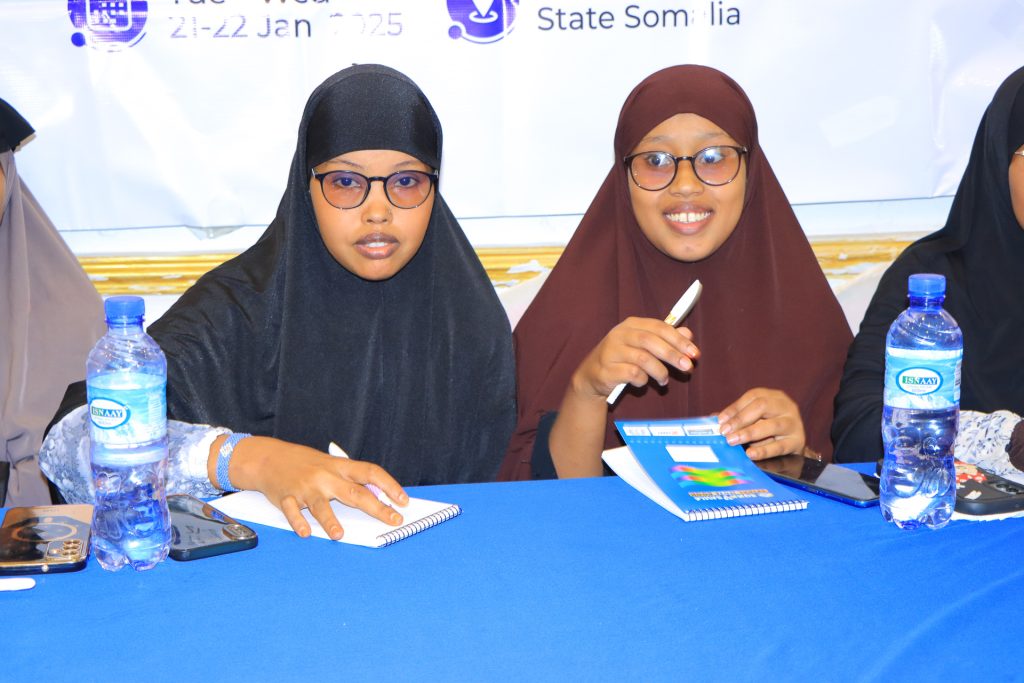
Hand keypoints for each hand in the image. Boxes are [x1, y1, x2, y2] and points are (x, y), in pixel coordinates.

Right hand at [214, 436, 408, 539]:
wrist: (268, 457)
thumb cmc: (304, 464)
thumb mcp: (329, 465)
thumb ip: (348, 479)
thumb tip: (375, 497)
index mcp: (339, 466)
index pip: (370, 472)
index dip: (389, 485)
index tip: (403, 500)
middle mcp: (325, 476)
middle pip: (354, 493)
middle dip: (376, 508)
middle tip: (393, 520)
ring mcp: (305, 487)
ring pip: (320, 505)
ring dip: (330, 520)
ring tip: (339, 534)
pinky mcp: (286, 497)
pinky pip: (292, 511)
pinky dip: (298, 522)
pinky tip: (305, 532)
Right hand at [570, 317, 699, 399]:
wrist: (592, 376)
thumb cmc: (623, 359)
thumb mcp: (644, 346)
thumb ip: (665, 338)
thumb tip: (688, 333)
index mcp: (631, 324)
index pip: (659, 327)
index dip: (679, 340)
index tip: (695, 353)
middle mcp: (619, 335)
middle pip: (651, 341)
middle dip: (673, 354)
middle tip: (688, 367)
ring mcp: (611, 352)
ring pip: (643, 359)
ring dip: (659, 371)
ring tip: (664, 380)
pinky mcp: (606, 370)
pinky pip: (631, 374)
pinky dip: (642, 380)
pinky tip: (643, 383)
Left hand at [717, 388, 805, 460]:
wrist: (794, 444)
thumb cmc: (769, 428)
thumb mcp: (755, 419)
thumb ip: (736, 418)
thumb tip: (711, 419)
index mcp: (775, 396)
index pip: (753, 396)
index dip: (735, 408)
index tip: (720, 420)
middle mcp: (786, 407)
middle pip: (762, 406)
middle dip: (740, 419)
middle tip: (724, 431)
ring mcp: (794, 424)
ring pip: (772, 425)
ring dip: (749, 433)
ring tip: (732, 440)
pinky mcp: (798, 442)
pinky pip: (779, 446)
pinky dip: (763, 450)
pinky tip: (750, 453)